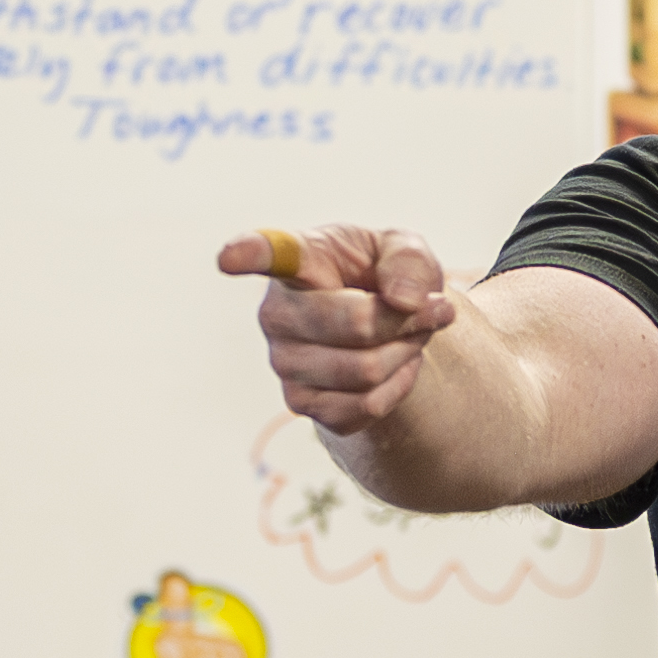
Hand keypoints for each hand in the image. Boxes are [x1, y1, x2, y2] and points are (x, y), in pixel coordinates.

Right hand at [223, 224, 456, 433]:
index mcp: (300, 260)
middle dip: (408, 320)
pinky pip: (367, 407)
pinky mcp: (300, 404)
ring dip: (406, 353)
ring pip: (367, 370)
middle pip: (357, 324)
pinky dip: (398, 387)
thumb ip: (408, 262)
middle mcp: (277, 313)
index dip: (248, 254)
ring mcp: (283, 363)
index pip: (269, 254)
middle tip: (429, 308)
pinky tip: (392, 366)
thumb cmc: (384, 276)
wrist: (383, 327)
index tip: (228, 258)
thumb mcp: (405, 250)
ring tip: (406, 336)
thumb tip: (405, 300)